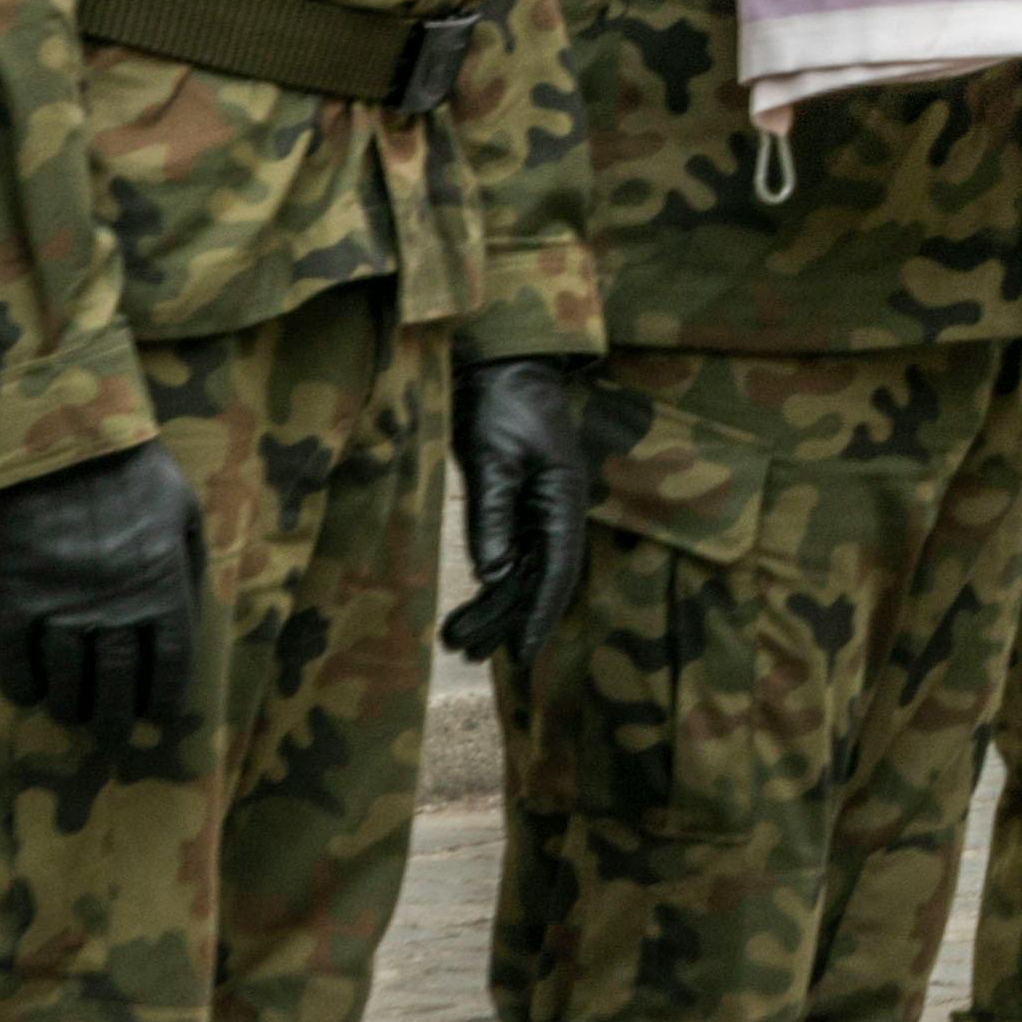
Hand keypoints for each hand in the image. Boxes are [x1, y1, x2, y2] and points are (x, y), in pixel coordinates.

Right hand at [0, 438, 201, 754]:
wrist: (67, 446)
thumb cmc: (137, 475)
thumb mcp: (185, 514)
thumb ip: (188, 565)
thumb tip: (191, 611)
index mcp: (164, 588)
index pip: (171, 662)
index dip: (165, 697)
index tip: (159, 716)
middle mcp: (116, 608)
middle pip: (118, 681)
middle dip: (117, 717)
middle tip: (114, 736)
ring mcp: (63, 605)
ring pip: (67, 677)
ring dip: (71, 706)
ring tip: (73, 718)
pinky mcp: (18, 596)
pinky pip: (15, 654)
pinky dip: (21, 682)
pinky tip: (27, 696)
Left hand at [436, 357, 597, 662]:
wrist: (498, 366)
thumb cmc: (502, 405)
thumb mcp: (494, 458)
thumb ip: (494, 516)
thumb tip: (494, 574)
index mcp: (564, 500)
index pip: (558, 571)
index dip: (540, 616)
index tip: (521, 654)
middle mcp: (556, 512)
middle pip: (537, 579)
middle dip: (506, 619)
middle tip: (467, 654)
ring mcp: (536, 509)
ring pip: (520, 572)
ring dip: (493, 605)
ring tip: (457, 641)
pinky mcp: (514, 504)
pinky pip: (507, 553)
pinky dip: (490, 581)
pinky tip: (473, 603)